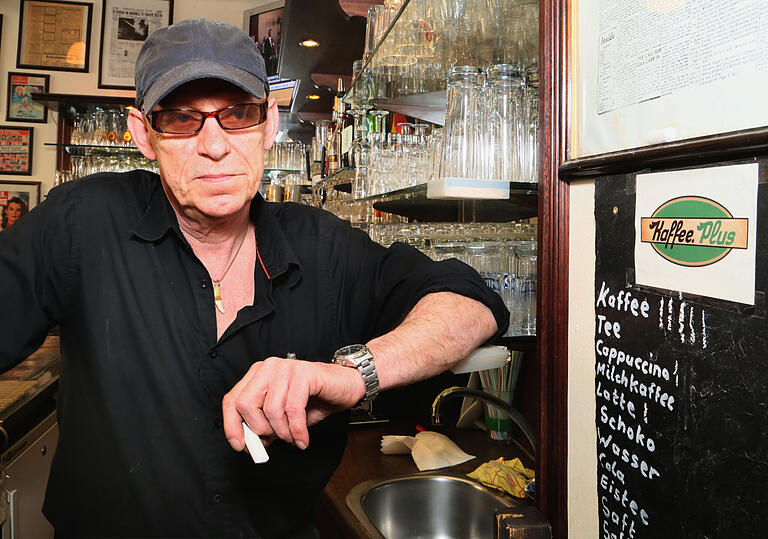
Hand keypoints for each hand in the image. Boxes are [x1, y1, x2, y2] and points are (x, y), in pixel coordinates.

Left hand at [222, 355, 364, 450]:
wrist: (345, 387)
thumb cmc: (314, 399)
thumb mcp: (284, 417)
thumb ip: (265, 426)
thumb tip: (249, 444)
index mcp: (258, 375)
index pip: (232, 399)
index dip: (232, 425)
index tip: (240, 445)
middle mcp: (269, 367)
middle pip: (246, 403)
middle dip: (258, 429)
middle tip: (274, 440)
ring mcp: (286, 368)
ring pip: (271, 409)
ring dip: (283, 433)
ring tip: (293, 438)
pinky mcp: (304, 373)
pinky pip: (293, 409)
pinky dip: (296, 430)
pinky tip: (302, 439)